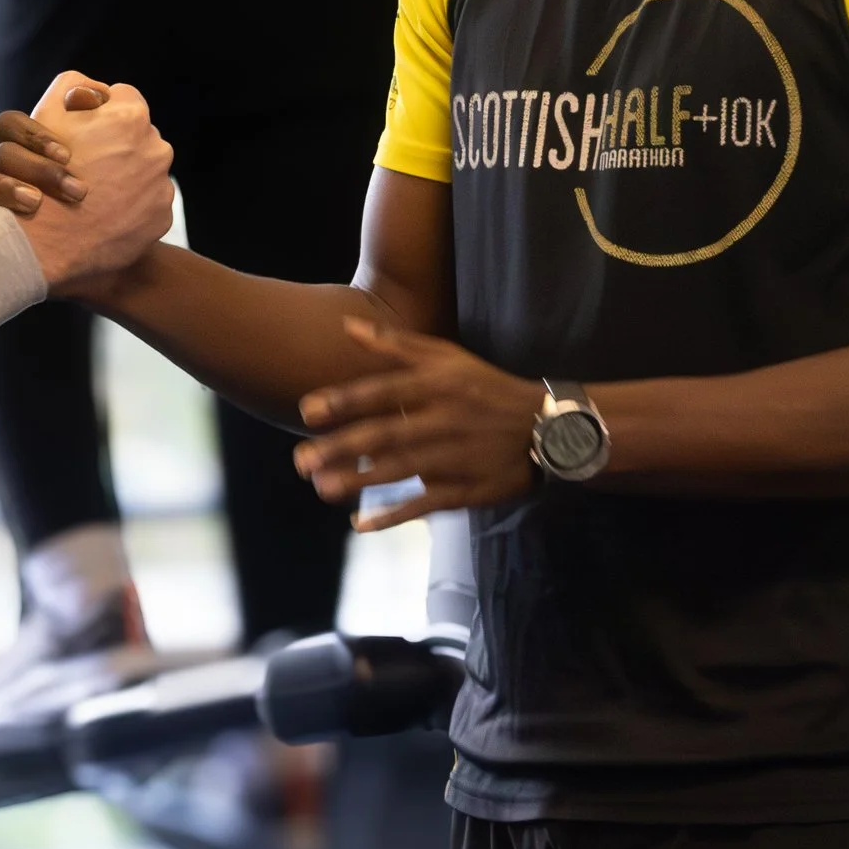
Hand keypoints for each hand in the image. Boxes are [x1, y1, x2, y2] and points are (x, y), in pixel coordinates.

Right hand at [0, 72, 172, 293]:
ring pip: (144, 170)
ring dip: (124, 176)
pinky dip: (130, 207)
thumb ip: (72, 87)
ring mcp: (162, 186)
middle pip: (136, 136)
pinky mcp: (161, 218)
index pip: (122, 98)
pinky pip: (148, 204)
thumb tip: (96, 93)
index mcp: (131, 116)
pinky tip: (103, 216)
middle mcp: (157, 148)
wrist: (43, 247)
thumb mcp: (46, 113)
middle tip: (83, 166)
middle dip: (114, 146)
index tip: (80, 133)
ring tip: (91, 195)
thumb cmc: (37, 176)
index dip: (97, 113)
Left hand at [292, 316, 542, 529]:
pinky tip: (360, 523)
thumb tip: (348, 325)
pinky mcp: (466, 489)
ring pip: (401, 471)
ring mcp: (455, 458)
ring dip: (360, 482)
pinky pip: (425, 504)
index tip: (307, 411)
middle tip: (302, 460)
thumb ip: (396, 344)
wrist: (546, 427)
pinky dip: (394, 515)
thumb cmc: (487, 387)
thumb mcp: (448, 356)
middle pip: (386, 436)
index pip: (384, 392)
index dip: (346, 402)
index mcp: (438, 385)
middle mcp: (443, 420)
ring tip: (322, 488)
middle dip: (342, 449)